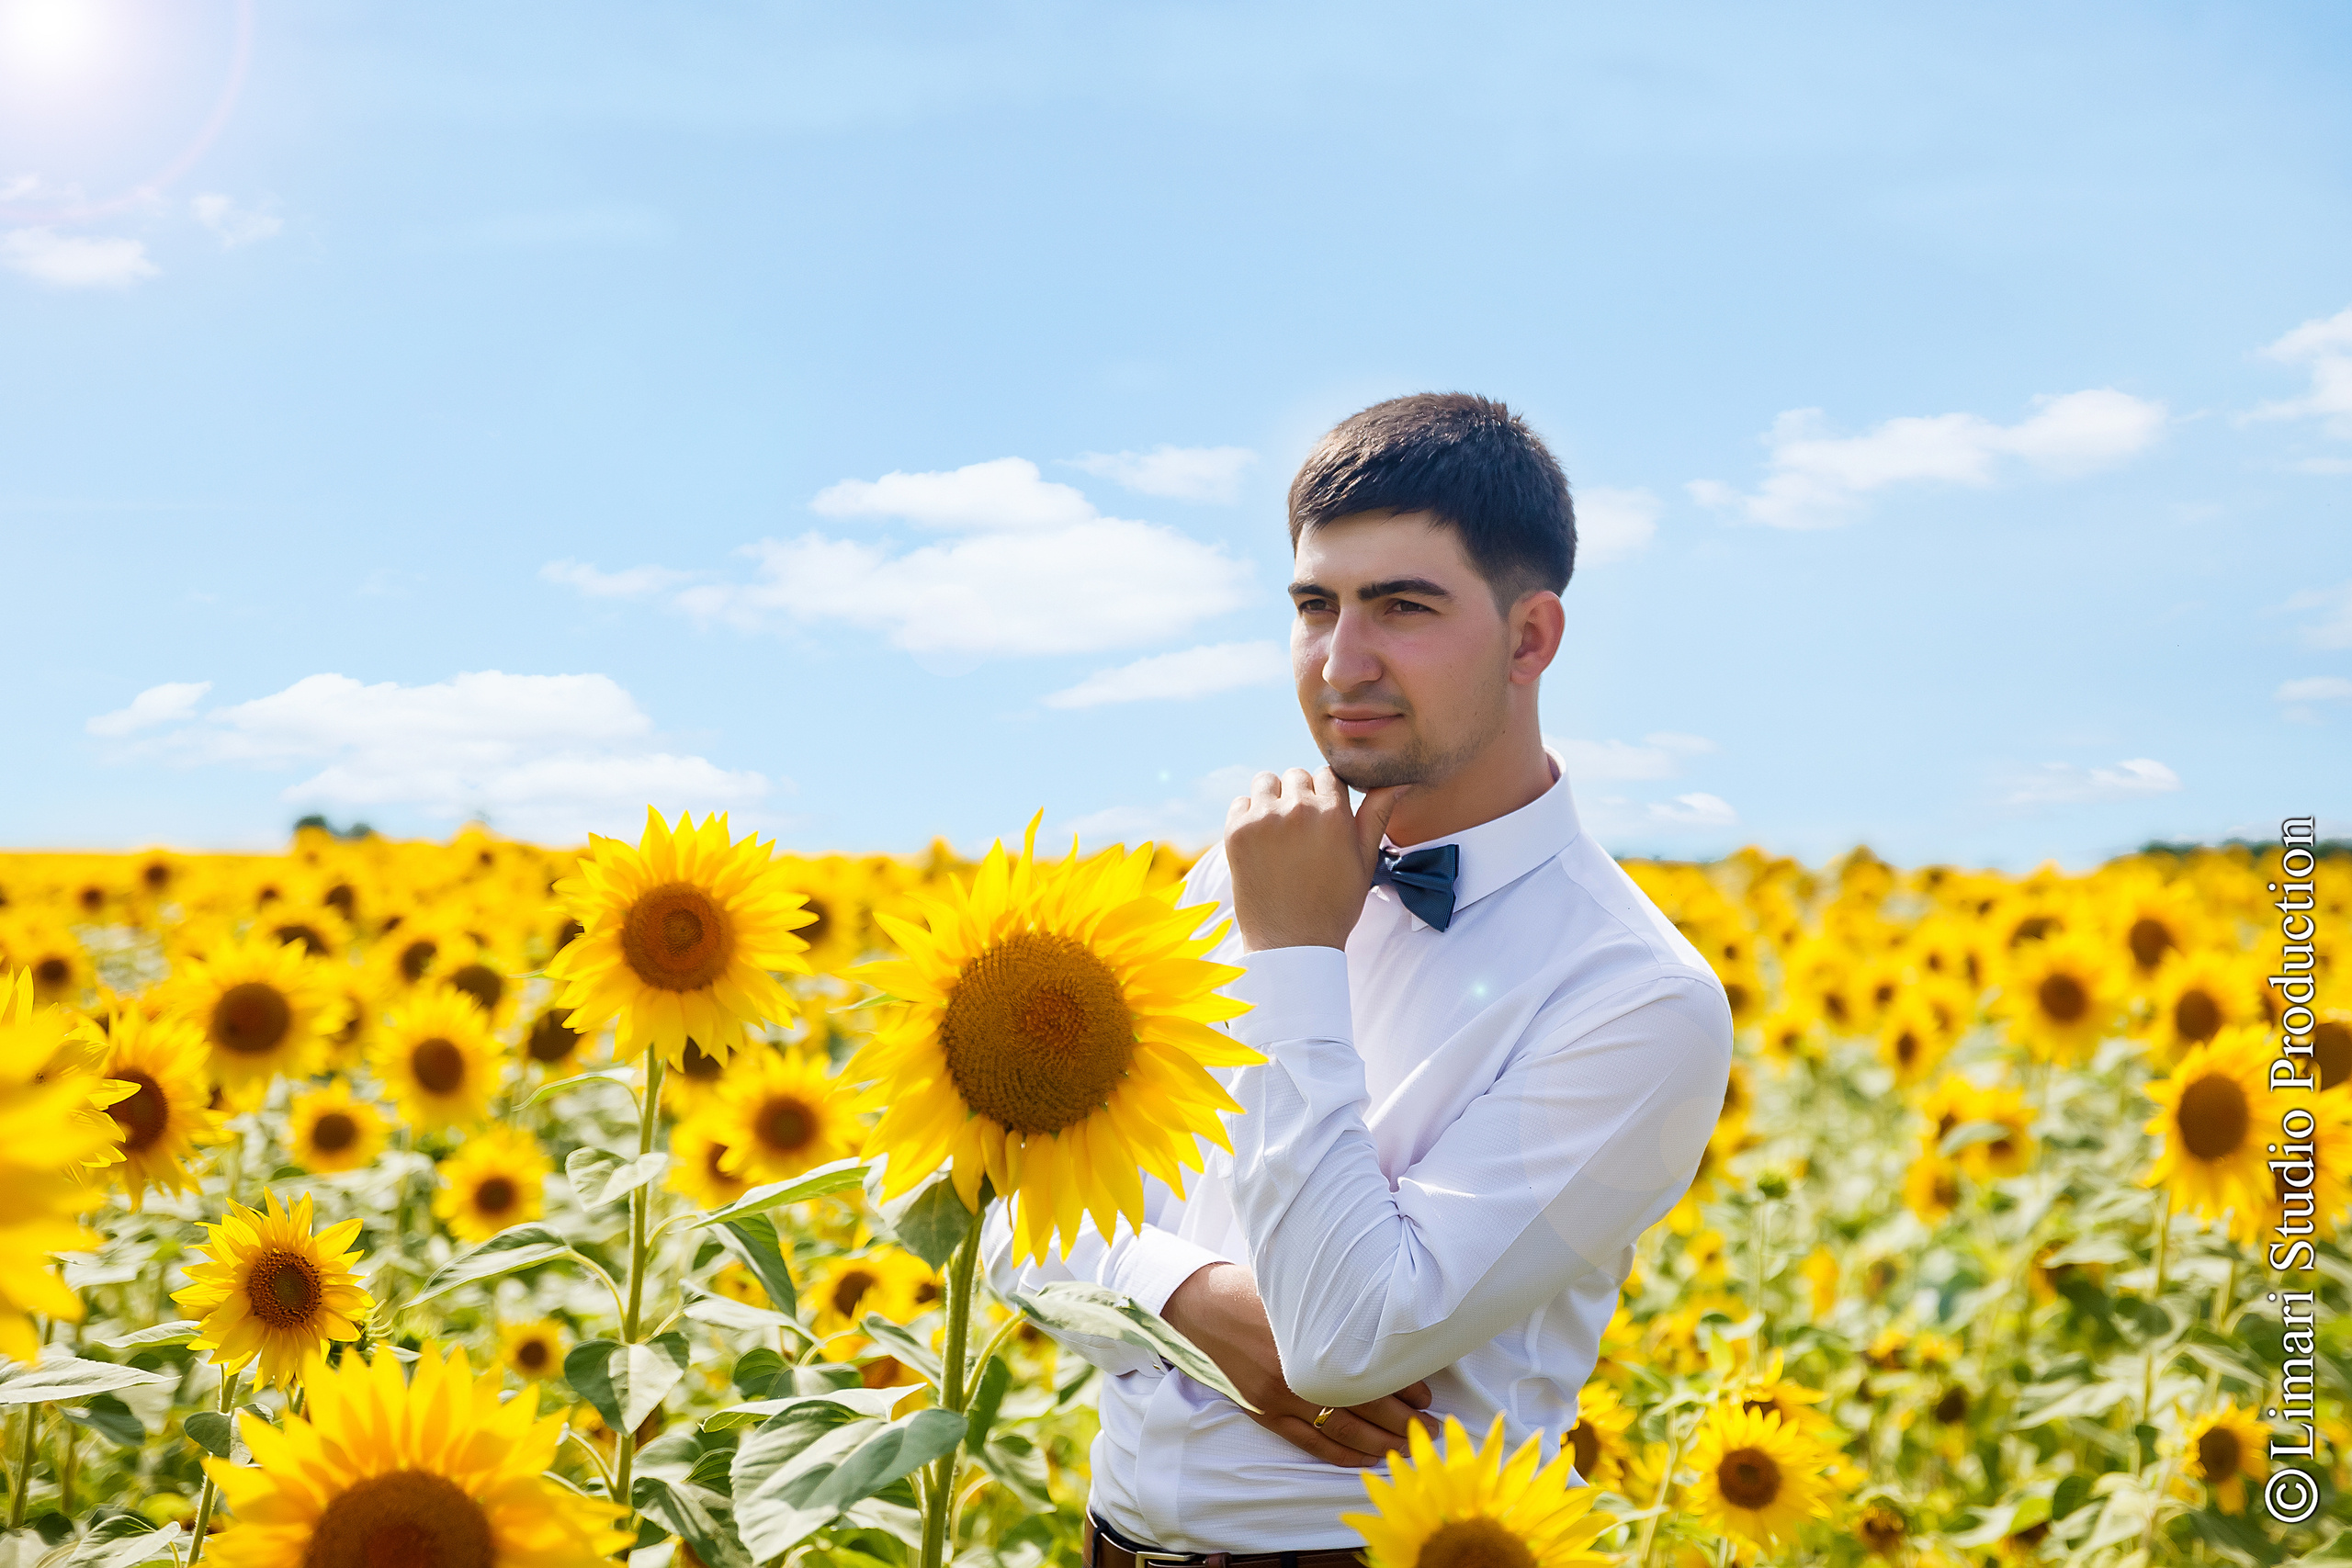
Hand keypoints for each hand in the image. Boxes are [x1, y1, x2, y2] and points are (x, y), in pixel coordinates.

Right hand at [1160, 1261, 1431, 1467]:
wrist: (1202, 1306)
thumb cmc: (1253, 1287)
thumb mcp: (1297, 1285)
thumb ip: (1336, 1302)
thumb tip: (1384, 1309)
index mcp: (1309, 1339)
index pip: (1370, 1373)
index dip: (1403, 1388)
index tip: (1426, 1394)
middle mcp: (1297, 1373)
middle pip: (1362, 1406)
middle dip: (1402, 1421)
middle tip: (1430, 1427)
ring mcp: (1280, 1397)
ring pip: (1341, 1430)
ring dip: (1380, 1442)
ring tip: (1408, 1445)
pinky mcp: (1265, 1411)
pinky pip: (1310, 1442)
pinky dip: (1340, 1454)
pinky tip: (1365, 1458)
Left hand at [1224, 767, 1407, 952]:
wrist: (1292, 943)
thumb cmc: (1335, 904)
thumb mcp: (1365, 859)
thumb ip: (1378, 814)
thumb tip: (1400, 782)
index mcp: (1332, 813)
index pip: (1328, 774)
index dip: (1327, 793)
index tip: (1324, 814)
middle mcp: (1297, 809)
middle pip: (1297, 775)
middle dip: (1301, 793)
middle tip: (1302, 827)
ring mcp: (1263, 819)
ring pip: (1266, 782)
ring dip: (1273, 797)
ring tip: (1280, 828)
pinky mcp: (1236, 832)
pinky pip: (1240, 802)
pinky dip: (1248, 815)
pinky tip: (1261, 841)